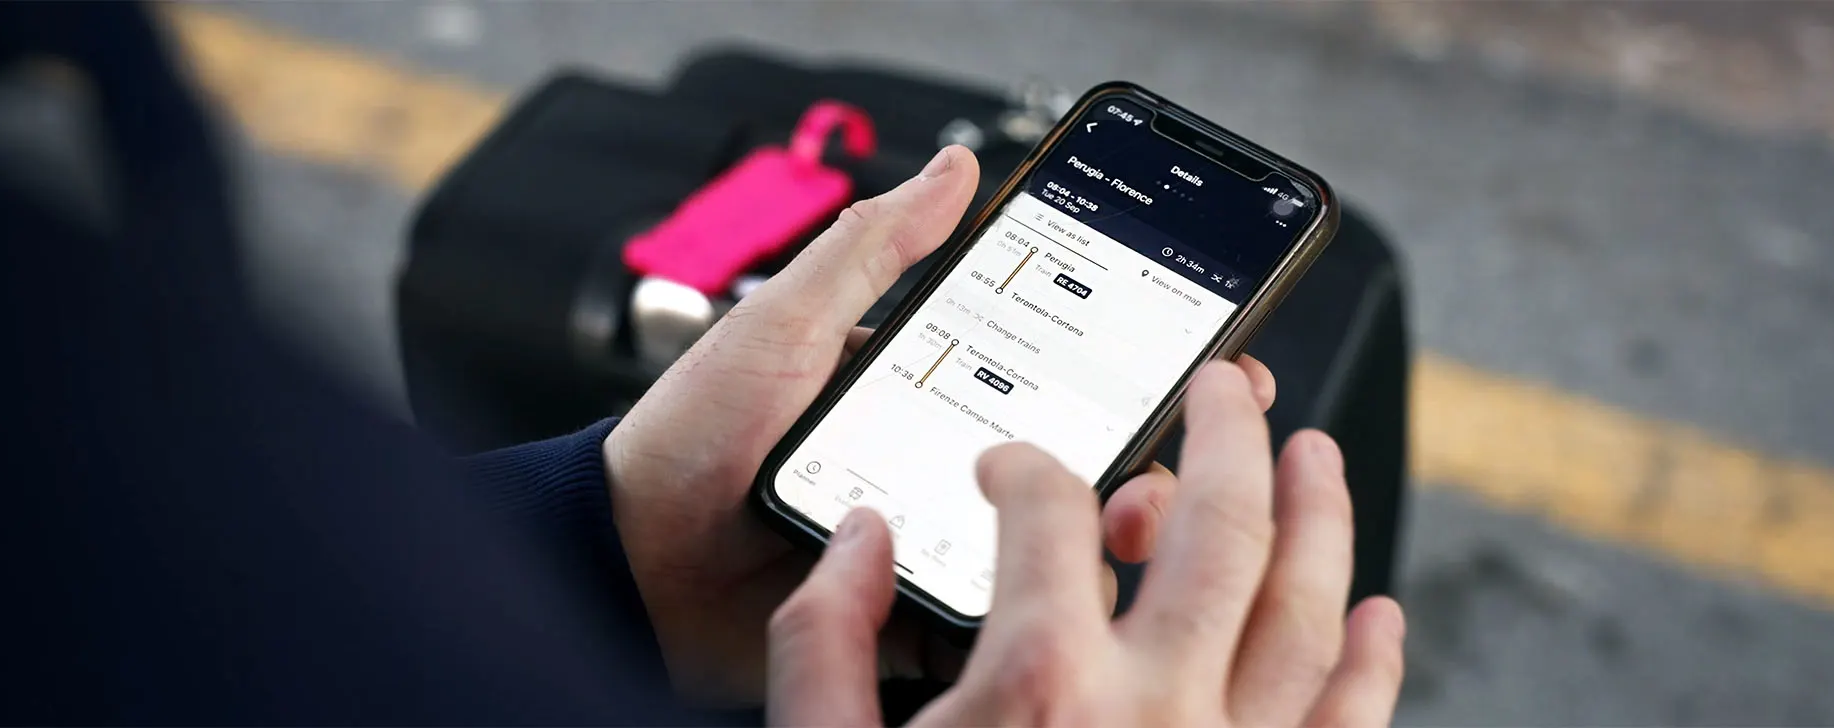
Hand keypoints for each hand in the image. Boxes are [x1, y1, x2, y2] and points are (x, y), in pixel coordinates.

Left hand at [604, 145, 1280, 700]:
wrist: (622, 560)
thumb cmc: (692, 438)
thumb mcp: (788, 322)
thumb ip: (873, 249)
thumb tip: (956, 170)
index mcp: (927, 399)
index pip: (1055, 382)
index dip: (1137, 378)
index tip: (1212, 365)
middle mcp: (942, 477)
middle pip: (1072, 477)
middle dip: (1143, 468)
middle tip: (1167, 466)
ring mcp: (930, 552)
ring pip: (1050, 558)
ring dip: (1109, 543)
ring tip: (1131, 525)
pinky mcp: (906, 622)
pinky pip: (989, 626)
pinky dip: (1033, 620)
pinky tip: (1069, 603)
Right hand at [769, 361, 1405, 726]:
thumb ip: (822, 645)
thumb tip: (857, 543)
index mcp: (1039, 683)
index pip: (1048, 511)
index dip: (1020, 467)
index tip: (1005, 475)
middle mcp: (1153, 707)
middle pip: (1217, 523)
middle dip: (1224, 434)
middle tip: (1222, 388)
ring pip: (1307, 605)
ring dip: (1319, 513)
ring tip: (1313, 454)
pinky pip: (1348, 723)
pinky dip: (1374, 661)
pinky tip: (1378, 614)